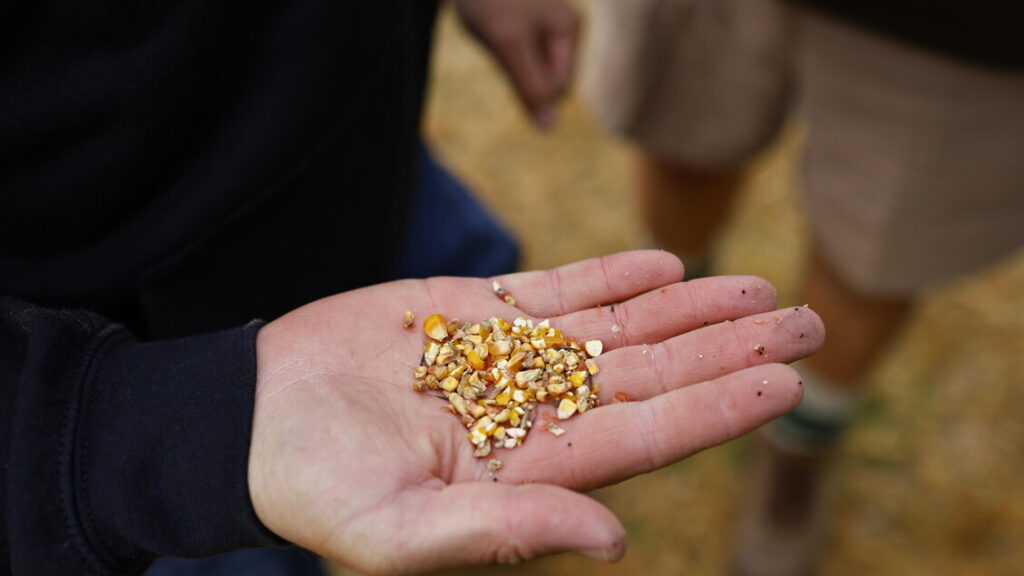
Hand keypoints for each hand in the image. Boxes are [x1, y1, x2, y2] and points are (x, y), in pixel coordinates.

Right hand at [247, 251, 823, 573]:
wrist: (247, 421)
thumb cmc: (310, 489)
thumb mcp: (399, 536)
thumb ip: (507, 534)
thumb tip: (615, 543)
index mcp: (530, 471)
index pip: (647, 436)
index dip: (718, 408)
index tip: (784, 380)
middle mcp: (536, 413)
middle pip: (654, 376)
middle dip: (730, 348)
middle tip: (804, 320)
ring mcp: (510, 357)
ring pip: (620, 328)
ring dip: (689, 307)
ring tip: (757, 284)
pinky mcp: (475, 311)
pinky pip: (559, 290)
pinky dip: (613, 276)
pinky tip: (665, 264)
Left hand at [454, 0, 579, 128]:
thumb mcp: (508, 44)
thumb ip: (530, 87)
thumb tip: (550, 129)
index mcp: (569, 30)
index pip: (557, 88)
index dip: (528, 84)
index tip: (504, 48)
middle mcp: (563, 28)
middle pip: (544, 79)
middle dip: (517, 69)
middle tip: (498, 36)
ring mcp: (544, 26)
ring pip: (527, 69)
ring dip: (505, 59)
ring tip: (493, 27)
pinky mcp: (524, 24)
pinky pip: (515, 55)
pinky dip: (498, 48)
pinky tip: (489, 24)